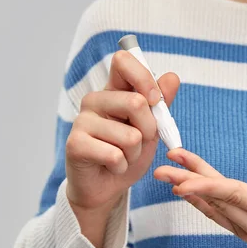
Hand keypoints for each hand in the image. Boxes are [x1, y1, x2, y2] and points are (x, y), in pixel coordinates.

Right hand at [65, 50, 179, 247]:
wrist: (107, 186)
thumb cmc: (129, 153)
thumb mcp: (152, 127)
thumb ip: (161, 104)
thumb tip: (172, 76)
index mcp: (114, 90)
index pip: (123, 61)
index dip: (144, 78)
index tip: (155, 100)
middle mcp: (95, 100)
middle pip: (136, 102)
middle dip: (149, 129)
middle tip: (140, 142)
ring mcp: (82, 121)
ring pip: (130, 136)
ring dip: (135, 154)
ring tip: (124, 156)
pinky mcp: (75, 144)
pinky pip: (115, 155)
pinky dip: (122, 166)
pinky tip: (112, 167)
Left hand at [154, 149, 246, 247]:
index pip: (236, 195)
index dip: (208, 185)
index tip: (184, 176)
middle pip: (217, 200)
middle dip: (188, 182)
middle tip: (162, 167)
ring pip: (215, 208)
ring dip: (189, 190)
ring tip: (168, 173)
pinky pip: (219, 216)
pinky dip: (201, 202)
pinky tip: (186, 191)